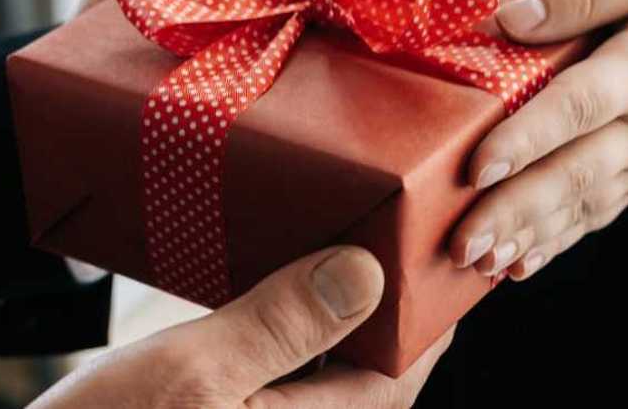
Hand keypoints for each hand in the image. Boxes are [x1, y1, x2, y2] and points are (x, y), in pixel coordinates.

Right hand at [29, 246, 452, 407]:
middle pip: (367, 377)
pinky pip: (280, 389)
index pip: (400, 373)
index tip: (434, 255)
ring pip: (323, 381)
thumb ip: (281, 324)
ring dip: (331, 324)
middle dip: (378, 310)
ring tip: (332, 256)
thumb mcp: (193, 371)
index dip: (425, 312)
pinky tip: (266, 304)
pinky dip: (286, 345)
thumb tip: (365, 273)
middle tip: (383, 238)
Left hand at [448, 0, 627, 279]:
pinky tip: (513, 266)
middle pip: (573, 173)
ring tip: (471, 260)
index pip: (578, 106)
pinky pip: (595, 214)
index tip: (479, 165)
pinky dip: (554, 242)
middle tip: (459, 241)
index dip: (528, 137)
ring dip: (525, 235)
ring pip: (580, 204)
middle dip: (513, 210)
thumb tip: (510, 16)